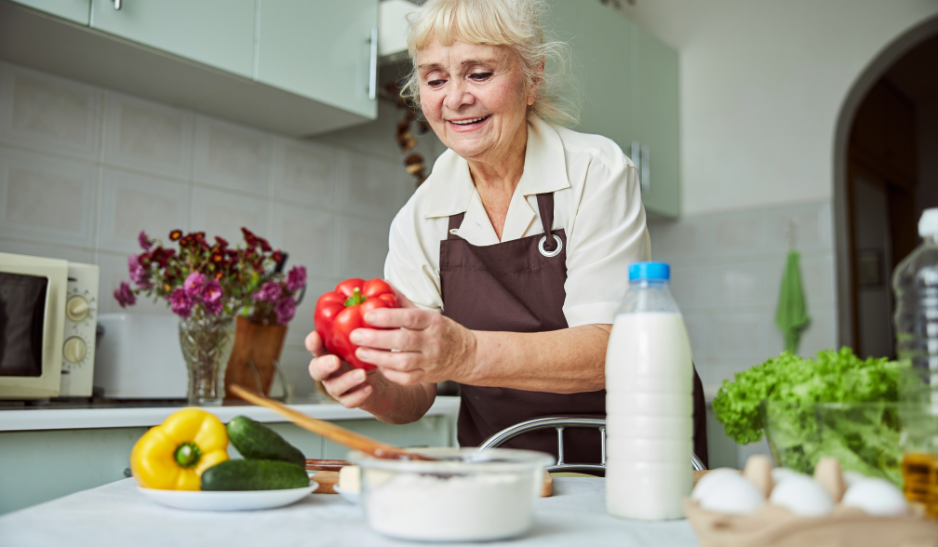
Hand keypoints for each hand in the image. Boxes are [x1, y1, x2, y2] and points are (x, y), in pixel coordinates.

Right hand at [305, 330, 377, 408]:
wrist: (379, 383)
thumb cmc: (367, 357)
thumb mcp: (365, 340)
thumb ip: (363, 327)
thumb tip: (369, 304)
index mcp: (328, 352)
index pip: (315, 347)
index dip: (312, 343)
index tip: (315, 336)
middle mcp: (328, 371)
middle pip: (316, 370)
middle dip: (323, 365)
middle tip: (334, 361)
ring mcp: (336, 386)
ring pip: (334, 387)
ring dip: (347, 380)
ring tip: (361, 374)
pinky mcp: (348, 399)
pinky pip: (349, 401)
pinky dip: (358, 395)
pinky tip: (368, 387)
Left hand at [350, 288, 476, 385]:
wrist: (466, 355)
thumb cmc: (442, 331)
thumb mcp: (428, 314)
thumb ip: (403, 302)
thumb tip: (383, 285)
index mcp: (433, 322)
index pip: (409, 318)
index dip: (387, 316)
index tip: (367, 314)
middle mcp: (433, 341)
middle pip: (403, 341)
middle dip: (376, 339)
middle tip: (355, 335)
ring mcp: (430, 361)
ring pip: (403, 362)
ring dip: (378, 358)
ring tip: (360, 353)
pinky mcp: (427, 376)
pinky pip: (406, 378)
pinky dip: (389, 373)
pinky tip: (377, 366)